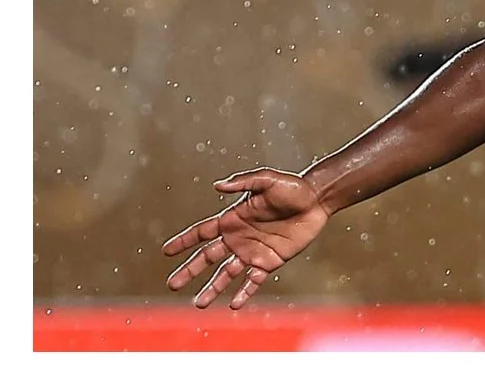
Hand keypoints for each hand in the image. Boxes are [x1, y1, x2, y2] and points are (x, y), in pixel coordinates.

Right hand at [162, 168, 330, 309]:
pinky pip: (254, 281)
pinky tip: (234, 304)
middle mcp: (239, 237)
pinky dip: (244, 292)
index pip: (202, 232)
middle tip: (172, 284)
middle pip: (207, 257)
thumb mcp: (267, 179)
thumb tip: (217, 185)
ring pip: (227, 274)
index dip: (184, 241)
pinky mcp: (270, 261)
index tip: (166, 251)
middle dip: (189, 270)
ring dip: (213, 288)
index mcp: (233, 218)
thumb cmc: (293, 187)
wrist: (318, 200)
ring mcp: (253, 251)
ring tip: (199, 303)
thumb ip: (243, 181)